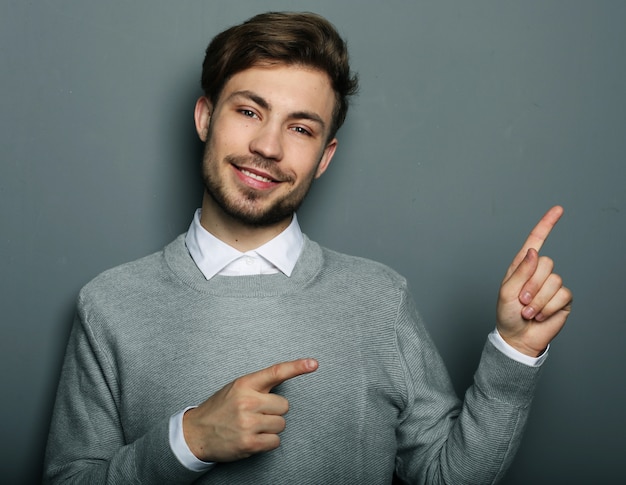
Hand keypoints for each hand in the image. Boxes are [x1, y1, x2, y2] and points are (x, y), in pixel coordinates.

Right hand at [183, 358, 317, 461]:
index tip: (313, 363)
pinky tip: (253, 438)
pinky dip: (268, 442)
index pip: (276, 372)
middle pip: (284, 405)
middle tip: (257, 414)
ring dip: (270, 428)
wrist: (196, 433)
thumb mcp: (236, 389)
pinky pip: (275, 441)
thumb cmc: (220, 409)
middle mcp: (247, 401)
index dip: (297, 367)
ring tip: (252, 427)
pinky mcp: (249, 443)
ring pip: (281, 424)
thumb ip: (258, 386)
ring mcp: (248, 423)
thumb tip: (285, 381)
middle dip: (274, 411)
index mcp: (245, 384)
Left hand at [497, 206, 572, 356]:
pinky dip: (548, 308)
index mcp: (521, 266)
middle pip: (545, 264)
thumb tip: (534, 251)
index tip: (558, 209)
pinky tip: (540, 316)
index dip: (547, 224)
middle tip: (522, 302)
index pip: (536, 241)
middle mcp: (538, 272)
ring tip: (529, 311)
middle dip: (532, 285)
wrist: (518, 337)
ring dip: (539, 300)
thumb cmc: (507, 314)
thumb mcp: (507, 292)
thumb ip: (520, 271)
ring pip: (554, 281)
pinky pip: (562, 296)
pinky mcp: (563, 299)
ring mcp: (552, 285)